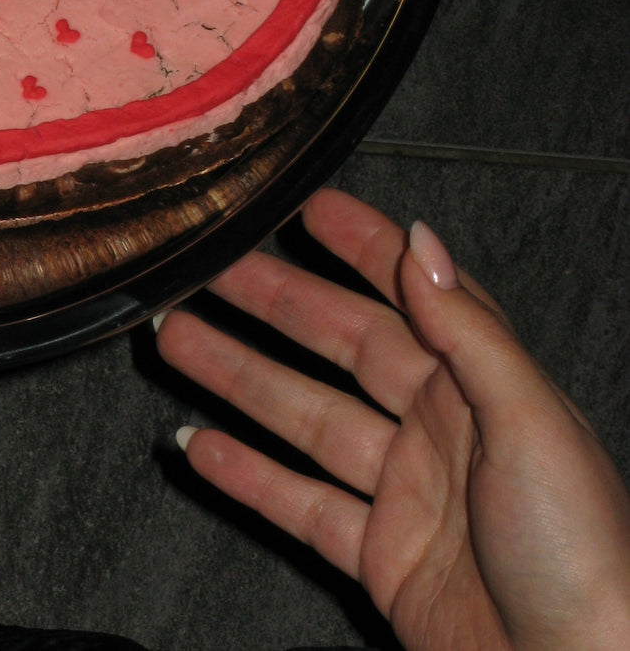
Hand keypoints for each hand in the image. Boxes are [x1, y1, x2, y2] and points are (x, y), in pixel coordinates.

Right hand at [156, 187, 629, 649]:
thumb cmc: (587, 554)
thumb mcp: (534, 422)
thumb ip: (470, 331)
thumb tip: (422, 242)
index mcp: (484, 386)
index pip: (411, 294)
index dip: (362, 247)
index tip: (310, 209)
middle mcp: (440, 430)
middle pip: (339, 348)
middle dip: (274, 304)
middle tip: (212, 271)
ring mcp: (405, 493)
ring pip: (304, 417)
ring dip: (239, 378)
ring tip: (178, 340)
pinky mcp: (381, 556)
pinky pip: (298, 503)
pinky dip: (246, 475)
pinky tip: (201, 447)